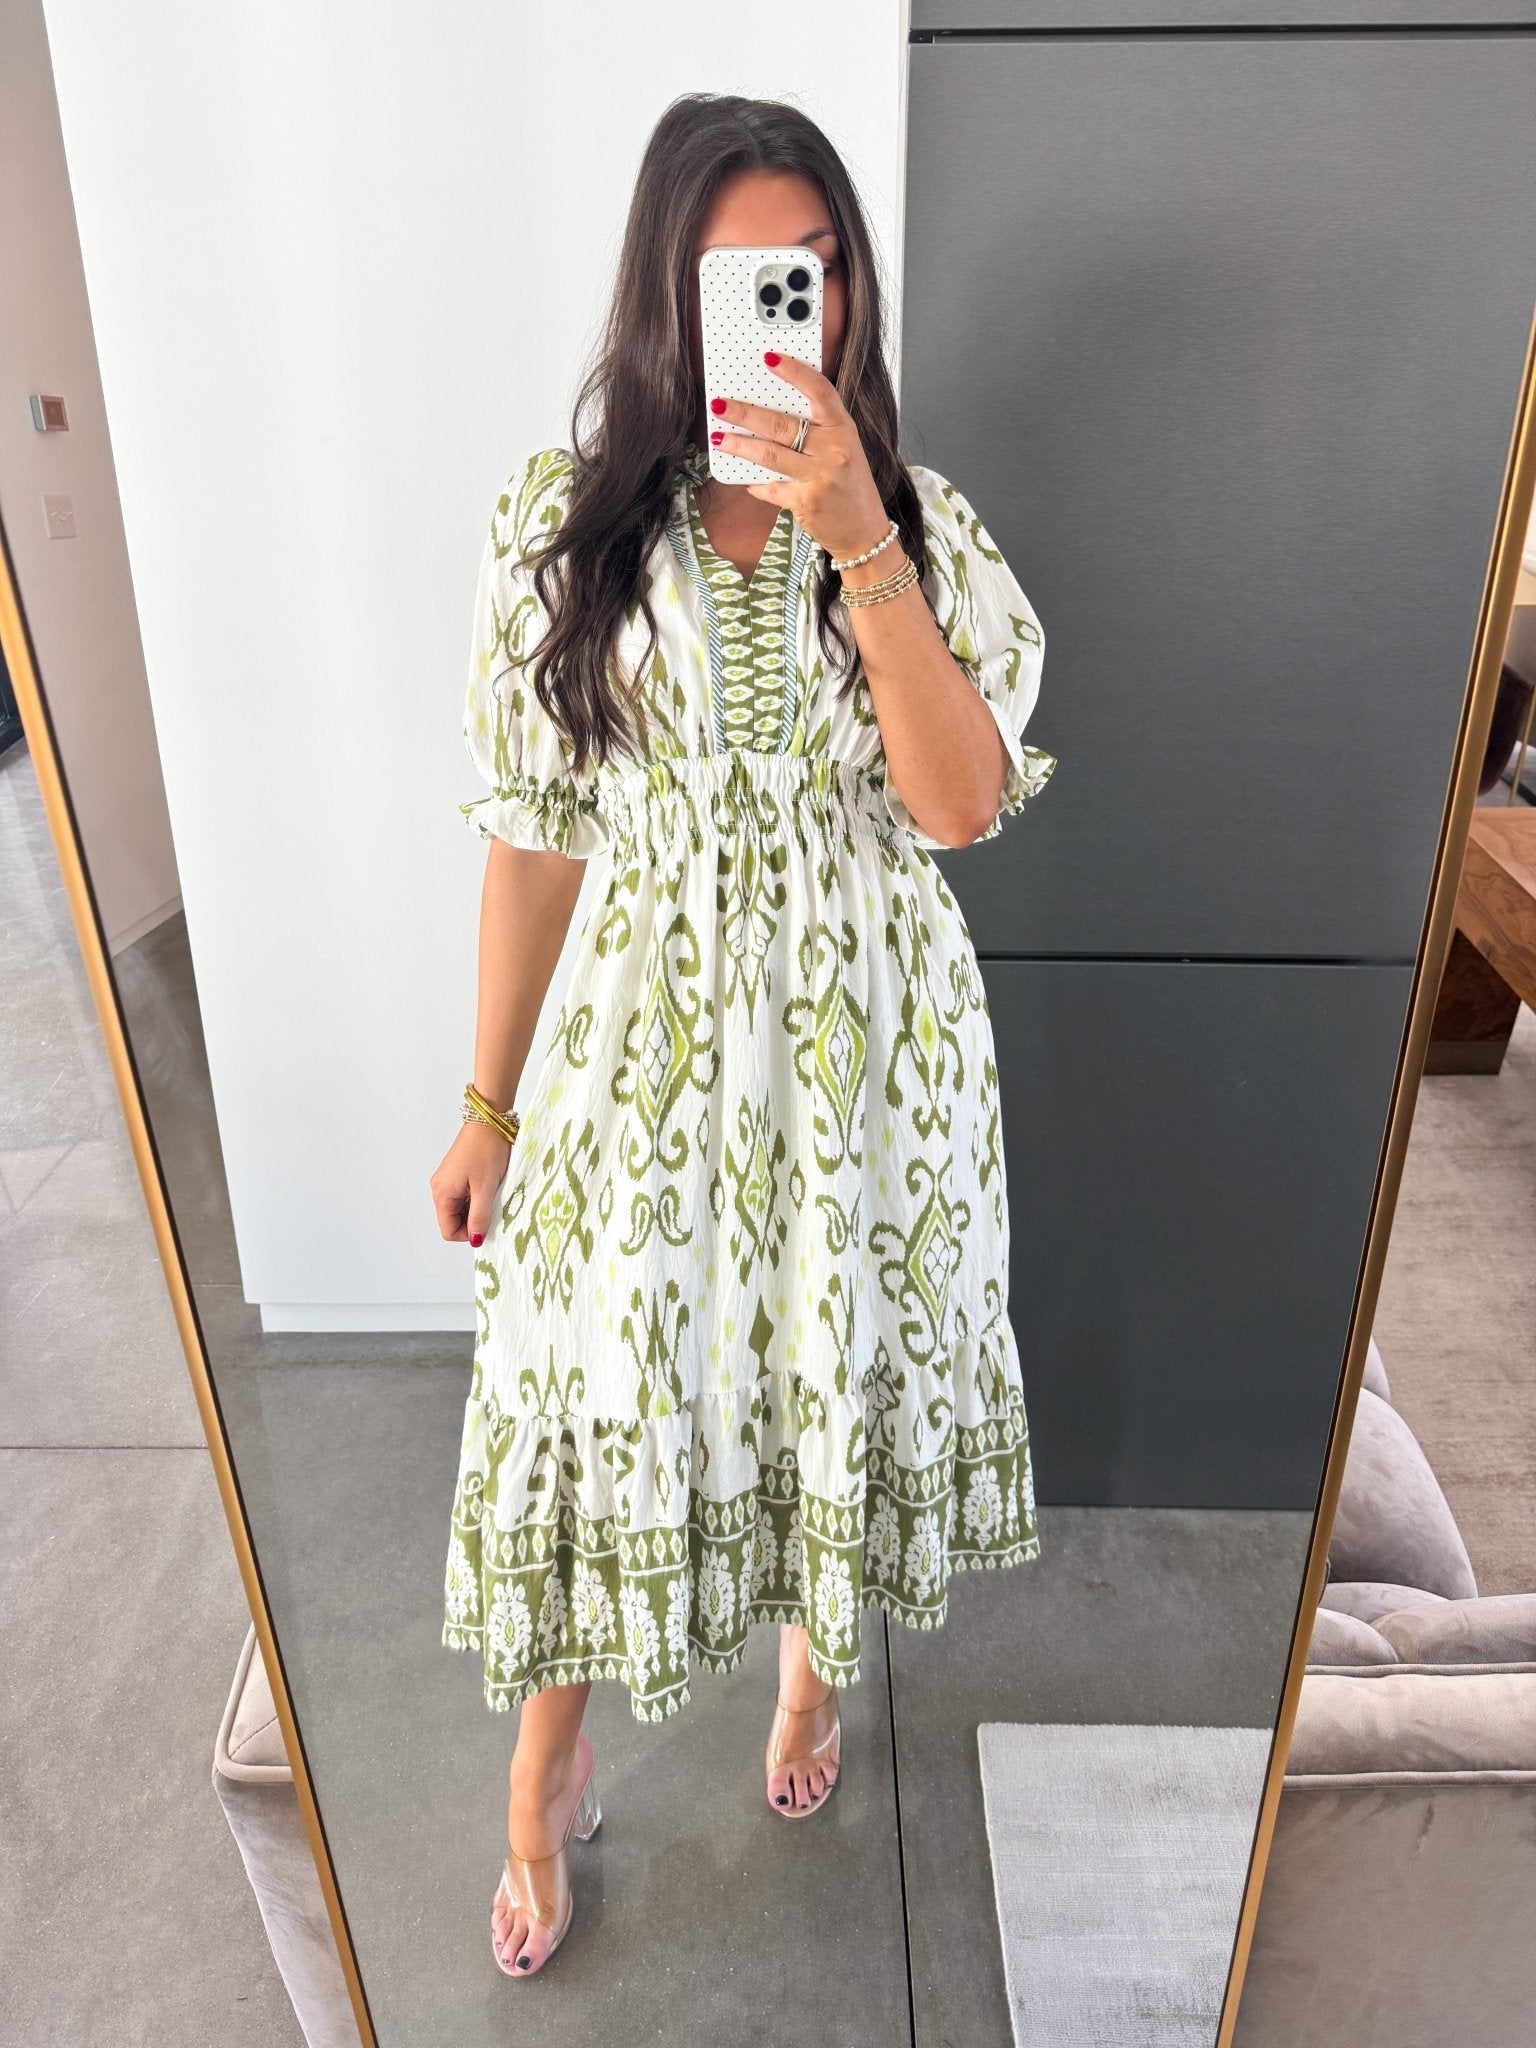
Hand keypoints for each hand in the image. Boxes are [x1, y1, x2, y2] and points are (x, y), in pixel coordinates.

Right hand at [430, 1119, 510, 1245]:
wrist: (489, 1120)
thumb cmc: (486, 1150)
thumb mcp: (485, 1188)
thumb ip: (479, 1216)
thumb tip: (475, 1240)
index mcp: (442, 1194)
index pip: (448, 1231)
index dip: (468, 1234)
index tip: (488, 1226)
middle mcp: (439, 1188)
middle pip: (452, 1220)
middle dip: (473, 1221)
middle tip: (493, 1209)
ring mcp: (447, 1180)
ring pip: (459, 1208)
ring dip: (476, 1208)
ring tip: (492, 1195)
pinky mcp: (456, 1173)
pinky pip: (463, 1195)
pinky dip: (476, 1197)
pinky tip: (489, 1187)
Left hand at [709, 352, 889, 561]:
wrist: (864, 532)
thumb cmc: (851, 486)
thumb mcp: (844, 449)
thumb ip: (818, 429)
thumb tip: (773, 411)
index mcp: (843, 429)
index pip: (820, 391)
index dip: (794, 372)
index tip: (769, 359)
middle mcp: (834, 450)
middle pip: (782, 424)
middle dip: (745, 413)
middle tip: (720, 405)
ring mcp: (820, 477)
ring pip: (770, 454)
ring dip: (740, 445)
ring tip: (719, 437)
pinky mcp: (806, 502)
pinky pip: (772, 488)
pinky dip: (757, 484)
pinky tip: (746, 480)